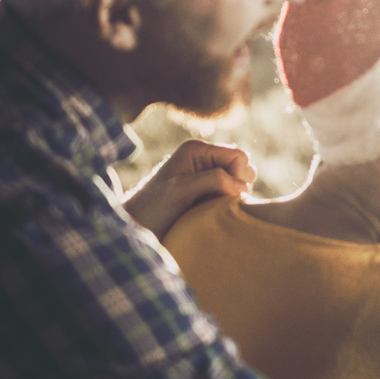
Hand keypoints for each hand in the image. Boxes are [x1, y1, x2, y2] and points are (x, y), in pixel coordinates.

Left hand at [123, 139, 252, 239]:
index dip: (238, 176)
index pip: (239, 157)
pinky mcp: (207, 193)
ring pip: (240, 183)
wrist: (136, 228)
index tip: (222, 196)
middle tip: (218, 203)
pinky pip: (232, 195)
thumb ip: (214, 179)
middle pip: (243, 168)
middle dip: (239, 186)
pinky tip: (215, 214)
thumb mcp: (182, 190)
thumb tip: (243, 186)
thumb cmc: (153, 209)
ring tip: (214, 210)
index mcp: (197, 150)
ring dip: (234, 197)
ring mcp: (206, 176)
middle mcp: (204, 159)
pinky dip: (230, 205)